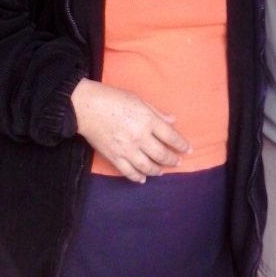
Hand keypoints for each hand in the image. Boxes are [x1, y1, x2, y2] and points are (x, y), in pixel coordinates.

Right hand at [71, 79, 190, 182]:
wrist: (87, 107)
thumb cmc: (114, 98)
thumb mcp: (139, 100)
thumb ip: (157, 112)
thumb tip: (172, 121)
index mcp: (147, 120)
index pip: (170, 136)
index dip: (181, 144)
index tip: (189, 149)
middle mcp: (140, 137)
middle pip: (161, 154)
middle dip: (172, 159)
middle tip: (177, 162)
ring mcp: (126, 149)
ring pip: (147, 166)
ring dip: (157, 170)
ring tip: (162, 171)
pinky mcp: (114, 157)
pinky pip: (128, 172)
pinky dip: (137, 177)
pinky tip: (143, 178)